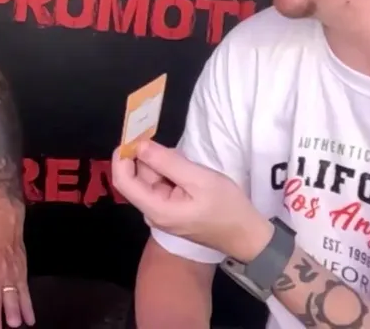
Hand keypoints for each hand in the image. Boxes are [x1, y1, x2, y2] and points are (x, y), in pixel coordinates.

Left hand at [111, 141, 271, 261]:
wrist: (246, 234)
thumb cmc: (226, 207)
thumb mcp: (199, 179)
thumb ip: (167, 162)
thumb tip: (139, 146)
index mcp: (155, 209)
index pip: (123, 180)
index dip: (122, 156)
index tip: (135, 135)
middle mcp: (152, 211)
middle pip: (137, 177)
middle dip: (150, 157)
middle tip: (175, 149)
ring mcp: (161, 210)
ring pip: (151, 178)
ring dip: (164, 164)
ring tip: (189, 164)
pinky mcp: (171, 208)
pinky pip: (162, 184)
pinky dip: (171, 172)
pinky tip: (190, 171)